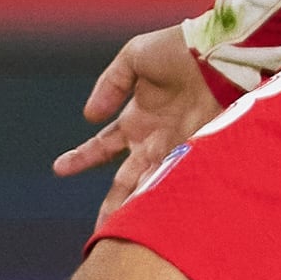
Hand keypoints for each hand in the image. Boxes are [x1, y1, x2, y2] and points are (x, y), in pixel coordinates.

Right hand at [53, 27, 222, 217]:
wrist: (220, 50)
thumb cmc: (178, 48)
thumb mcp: (134, 59)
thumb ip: (110, 85)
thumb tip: (89, 117)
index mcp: (137, 118)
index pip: (104, 145)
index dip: (82, 157)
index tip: (60, 168)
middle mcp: (155, 138)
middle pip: (128, 178)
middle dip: (113, 203)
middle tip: (101, 229)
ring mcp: (178, 146)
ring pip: (151, 185)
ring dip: (138, 207)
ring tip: (123, 231)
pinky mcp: (200, 149)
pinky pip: (178, 177)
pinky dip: (165, 194)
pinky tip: (154, 215)